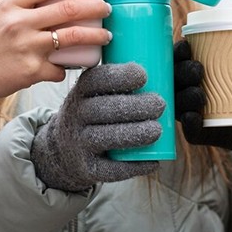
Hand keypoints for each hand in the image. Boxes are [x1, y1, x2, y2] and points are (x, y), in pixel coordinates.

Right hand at [0, 0, 110, 133]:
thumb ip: (23, 8)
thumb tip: (58, 1)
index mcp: (10, 3)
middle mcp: (19, 22)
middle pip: (69, 8)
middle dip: (96, 6)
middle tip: (107, 8)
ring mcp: (26, 47)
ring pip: (73, 37)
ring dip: (96, 35)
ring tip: (106, 34)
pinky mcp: (31, 71)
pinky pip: (60, 69)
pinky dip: (68, 68)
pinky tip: (72, 67)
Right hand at [31, 63, 163, 191]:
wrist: (63, 149)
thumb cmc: (95, 113)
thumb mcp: (96, 93)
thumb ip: (121, 80)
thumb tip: (167, 63)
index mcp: (82, 91)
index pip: (97, 80)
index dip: (120, 76)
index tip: (143, 76)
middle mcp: (76, 115)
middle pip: (104, 109)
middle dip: (135, 106)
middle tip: (160, 104)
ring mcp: (79, 143)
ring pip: (105, 138)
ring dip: (134, 134)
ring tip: (157, 130)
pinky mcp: (87, 168)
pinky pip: (110, 169)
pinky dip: (133, 166)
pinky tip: (152, 161)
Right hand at [174, 44, 231, 186]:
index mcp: (209, 67)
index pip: (184, 57)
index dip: (179, 50)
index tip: (187, 45)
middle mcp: (199, 88)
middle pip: (177, 79)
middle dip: (180, 72)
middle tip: (198, 69)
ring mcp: (201, 112)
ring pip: (179, 104)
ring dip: (182, 97)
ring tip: (199, 95)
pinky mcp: (207, 134)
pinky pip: (191, 131)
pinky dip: (188, 125)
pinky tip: (194, 118)